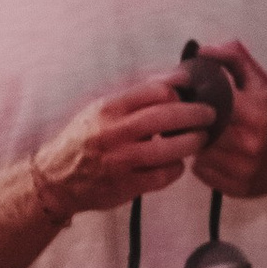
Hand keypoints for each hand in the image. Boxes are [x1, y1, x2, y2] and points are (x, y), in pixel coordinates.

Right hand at [28, 79, 214, 217]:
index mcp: (108, 108)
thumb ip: (133, 98)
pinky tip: (177, 163)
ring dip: (192, 142)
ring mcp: (121, 161)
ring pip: (169, 149)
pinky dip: (176, 168)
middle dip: (195, 114)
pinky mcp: (127, 185)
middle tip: (211, 114)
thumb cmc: (84, 140)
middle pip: (166, 117)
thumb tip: (173, 81)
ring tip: (201, 138)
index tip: (193, 90)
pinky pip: (164, 175)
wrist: (56, 179)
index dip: (179, 89)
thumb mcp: (99, 111)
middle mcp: (114, 132)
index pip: (153, 91)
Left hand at [183, 41, 266, 199]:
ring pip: (198, 152)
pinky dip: (204, 163)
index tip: (195, 98)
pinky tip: (218, 156)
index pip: (210, 102)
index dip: (198, 98)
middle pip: (202, 128)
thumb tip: (204, 50)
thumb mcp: (264, 86)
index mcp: (258, 113)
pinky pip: (201, 172)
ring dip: (199, 143)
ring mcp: (245, 169)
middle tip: (199, 119)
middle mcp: (251, 143)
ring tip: (211, 137)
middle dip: (197, 123)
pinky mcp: (239, 189)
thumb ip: (235, 61)